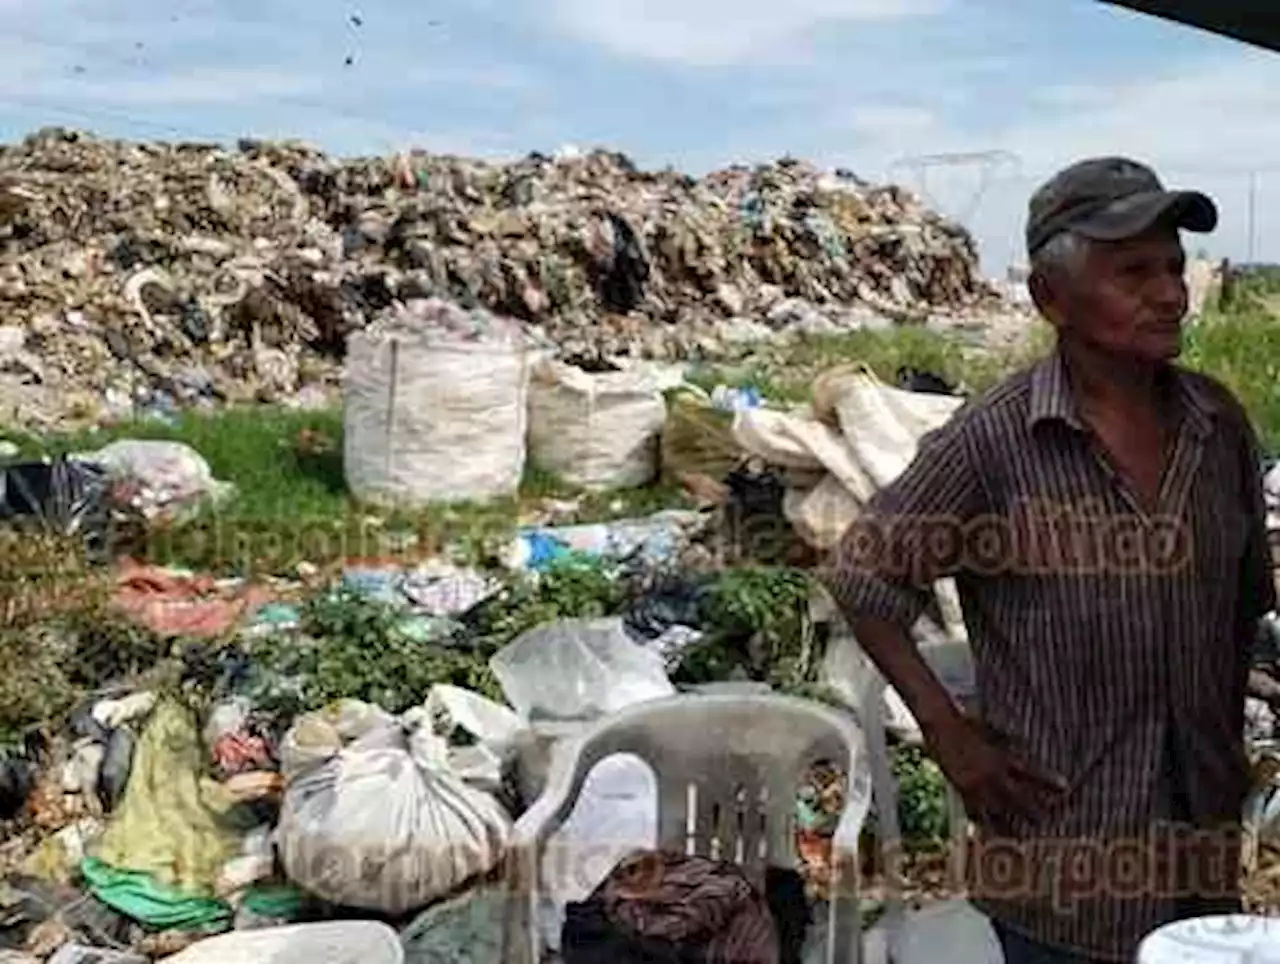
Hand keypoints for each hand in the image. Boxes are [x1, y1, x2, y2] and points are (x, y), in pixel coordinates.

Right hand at [929, 713, 1067, 830]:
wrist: (941, 725)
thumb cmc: (966, 723)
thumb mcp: (992, 731)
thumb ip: (1007, 742)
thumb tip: (1023, 745)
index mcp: (1001, 757)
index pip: (1030, 771)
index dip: (1048, 780)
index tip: (1065, 788)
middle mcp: (990, 774)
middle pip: (1016, 798)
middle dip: (1031, 812)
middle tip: (1043, 823)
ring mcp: (975, 784)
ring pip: (995, 811)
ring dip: (1007, 825)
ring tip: (1017, 837)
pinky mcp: (960, 789)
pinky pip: (973, 810)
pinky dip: (981, 821)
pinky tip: (986, 830)